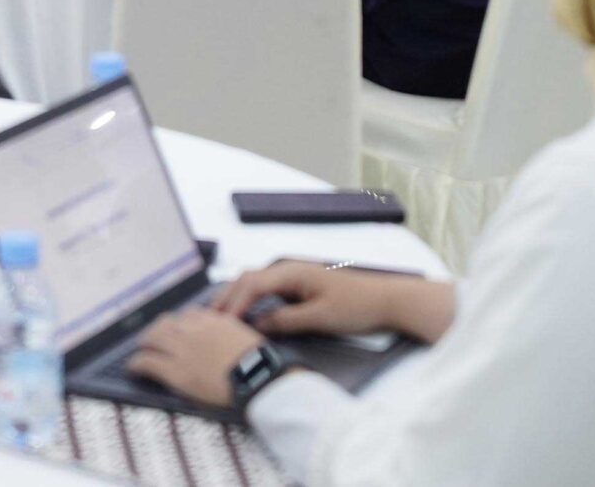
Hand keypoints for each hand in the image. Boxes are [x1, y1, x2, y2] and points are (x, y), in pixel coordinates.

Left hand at [126, 308, 264, 407]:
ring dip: (144, 344)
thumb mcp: (246, 335)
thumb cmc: (260, 361)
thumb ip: (231, 331)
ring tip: (140, 350)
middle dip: (157, 330)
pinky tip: (132, 368)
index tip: (179, 330)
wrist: (258, 377)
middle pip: (165, 322)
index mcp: (212, 320)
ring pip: (151, 338)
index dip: (181, 323)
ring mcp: (182, 349)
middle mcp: (193, 329)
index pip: (189, 314)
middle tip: (153, 339)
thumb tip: (230, 335)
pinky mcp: (174, 370)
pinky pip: (146, 362)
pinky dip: (136, 364)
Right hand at [212, 260, 454, 343]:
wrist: (387, 300)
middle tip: (207, 319)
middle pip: (247, 278)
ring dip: (236, 297)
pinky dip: (251, 299)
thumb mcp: (320, 318)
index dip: (233, 303)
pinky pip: (267, 289)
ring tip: (219, 316)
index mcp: (291, 271)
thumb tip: (255, 325)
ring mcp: (294, 275)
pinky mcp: (299, 285)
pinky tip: (246, 314)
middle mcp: (289, 268)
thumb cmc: (357, 307)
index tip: (220, 323)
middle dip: (226, 297)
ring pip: (255, 282)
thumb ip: (286, 320)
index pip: (252, 284)